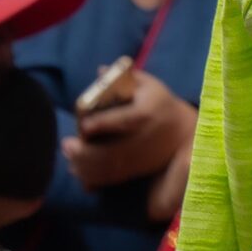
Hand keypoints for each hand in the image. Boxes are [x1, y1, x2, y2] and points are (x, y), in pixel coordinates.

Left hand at [64, 70, 197, 188]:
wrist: (184, 132)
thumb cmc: (161, 103)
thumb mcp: (149, 85)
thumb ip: (125, 77)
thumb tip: (99, 71)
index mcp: (146, 113)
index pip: (124, 120)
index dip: (102, 124)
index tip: (83, 126)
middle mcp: (144, 138)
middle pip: (112, 151)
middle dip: (86, 152)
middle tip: (67, 145)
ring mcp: (141, 158)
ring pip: (110, 169)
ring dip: (86, 167)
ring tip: (70, 158)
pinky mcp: (137, 170)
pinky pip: (112, 179)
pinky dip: (94, 179)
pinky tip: (80, 172)